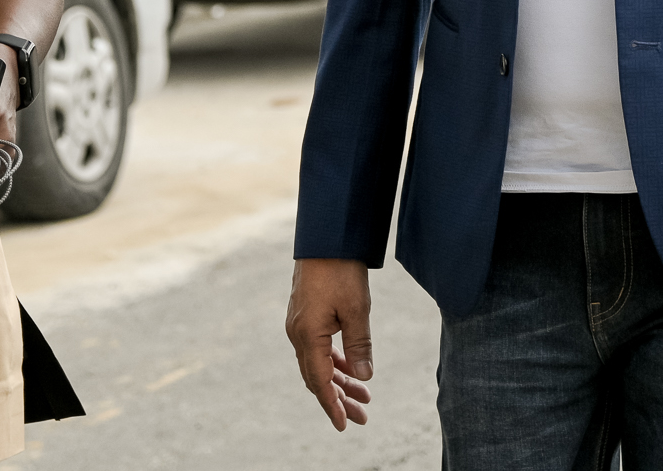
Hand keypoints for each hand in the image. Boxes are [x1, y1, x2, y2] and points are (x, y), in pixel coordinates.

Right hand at [284, 258, 373, 430]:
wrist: (326, 237)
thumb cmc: (341, 270)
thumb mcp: (357, 309)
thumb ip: (359, 345)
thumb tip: (363, 377)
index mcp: (307, 335)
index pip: (320, 381)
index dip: (332, 405)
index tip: (344, 425)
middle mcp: (298, 333)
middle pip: (317, 377)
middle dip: (339, 399)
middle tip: (361, 417)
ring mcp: (299, 324)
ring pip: (318, 363)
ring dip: (339, 381)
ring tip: (363, 397)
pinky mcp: (305, 315)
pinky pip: (317, 348)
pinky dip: (333, 361)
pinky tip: (349, 369)